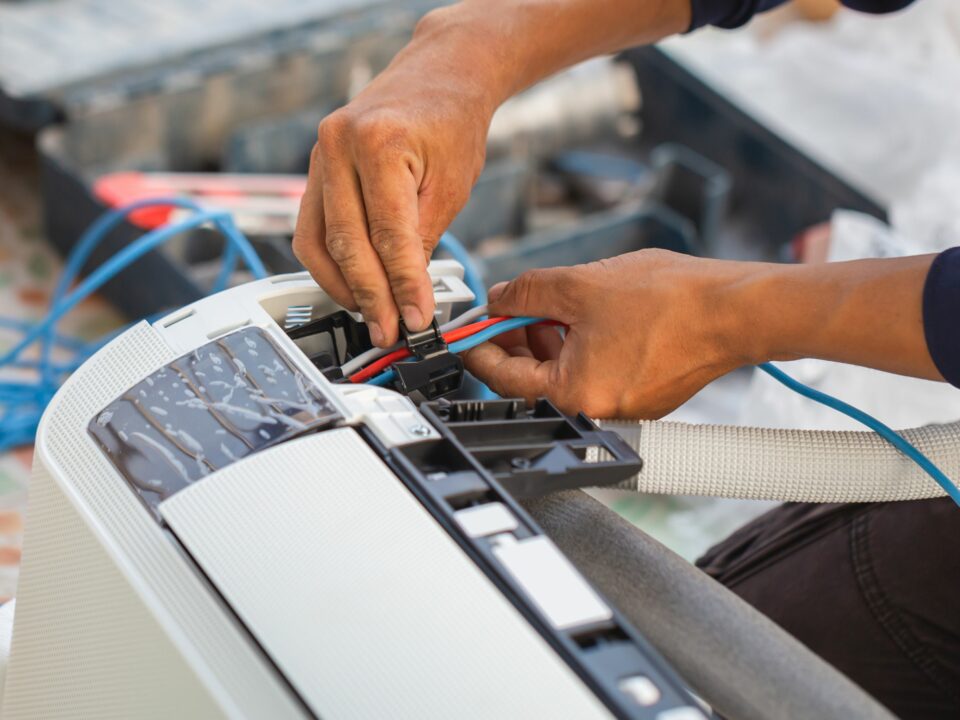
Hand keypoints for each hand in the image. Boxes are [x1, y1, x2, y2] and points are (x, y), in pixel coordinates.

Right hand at [293, 9, 501, 346]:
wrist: (437, 77)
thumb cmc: (451, 123)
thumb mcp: (451, 186)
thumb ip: (423, 240)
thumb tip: (406, 297)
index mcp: (377, 142)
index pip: (388, 235)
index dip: (403, 286)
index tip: (416, 320)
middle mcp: (336, 146)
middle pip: (347, 244)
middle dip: (371, 298)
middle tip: (391, 332)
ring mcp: (318, 157)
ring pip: (317, 243)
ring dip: (343, 288)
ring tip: (373, 316)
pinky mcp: (314, 171)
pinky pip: (311, 230)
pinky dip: (329, 265)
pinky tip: (352, 287)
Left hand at [464, 250, 761, 418]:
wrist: (735, 309)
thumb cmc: (670, 301)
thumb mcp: (577, 284)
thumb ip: (524, 293)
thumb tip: (497, 299)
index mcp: (574, 394)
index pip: (504, 377)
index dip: (479, 346)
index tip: (467, 330)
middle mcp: (597, 410)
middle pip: (534, 377)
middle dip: (517, 338)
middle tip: (510, 306)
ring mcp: (622, 405)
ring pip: (566, 372)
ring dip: (549, 338)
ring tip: (553, 301)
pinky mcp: (643, 393)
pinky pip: (595, 371)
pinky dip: (581, 345)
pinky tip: (585, 314)